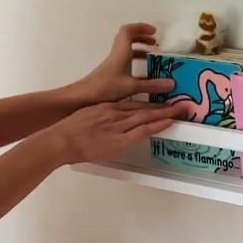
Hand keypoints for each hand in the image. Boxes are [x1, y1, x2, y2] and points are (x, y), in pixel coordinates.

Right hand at [53, 99, 175, 165]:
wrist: (61, 139)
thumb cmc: (69, 130)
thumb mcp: (86, 116)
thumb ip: (99, 117)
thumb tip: (105, 123)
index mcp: (107, 106)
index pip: (134, 104)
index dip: (151, 104)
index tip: (163, 103)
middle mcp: (116, 112)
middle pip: (145, 108)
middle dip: (164, 106)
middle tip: (181, 104)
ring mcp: (118, 125)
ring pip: (147, 117)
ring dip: (165, 113)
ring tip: (181, 110)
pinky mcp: (119, 139)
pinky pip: (142, 131)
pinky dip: (157, 126)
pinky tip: (168, 123)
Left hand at [74, 23, 172, 105]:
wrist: (83, 98)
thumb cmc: (106, 88)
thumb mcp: (132, 86)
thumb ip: (152, 85)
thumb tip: (172, 83)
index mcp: (121, 52)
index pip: (128, 31)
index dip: (141, 27)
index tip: (154, 32)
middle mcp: (116, 55)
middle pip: (128, 39)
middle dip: (142, 38)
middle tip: (155, 44)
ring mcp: (113, 64)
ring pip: (126, 51)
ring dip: (139, 51)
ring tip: (152, 58)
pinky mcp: (111, 74)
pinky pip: (125, 62)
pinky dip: (135, 64)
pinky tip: (144, 76)